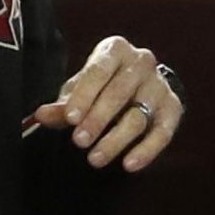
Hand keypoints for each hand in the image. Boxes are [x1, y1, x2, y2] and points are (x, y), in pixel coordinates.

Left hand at [26, 35, 182, 172]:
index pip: (98, 72)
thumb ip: (63, 104)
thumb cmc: (99, 85)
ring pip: (139, 116)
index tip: (70, 119)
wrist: (137, 84)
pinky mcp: (173, 107)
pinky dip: (146, 150)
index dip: (84, 96)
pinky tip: (129, 164)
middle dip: (97, 120)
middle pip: (119, 94)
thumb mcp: (78, 90)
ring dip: (116, 140)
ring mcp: (160, 84)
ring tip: (95, 159)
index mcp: (115, 49)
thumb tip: (41, 115)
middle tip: (79, 142)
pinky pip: (162, 132)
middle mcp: (141, 62)